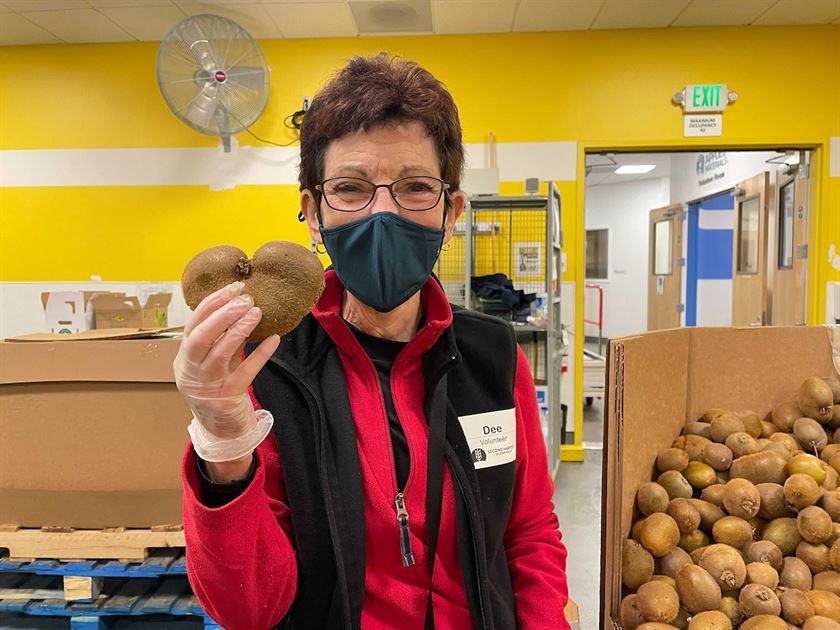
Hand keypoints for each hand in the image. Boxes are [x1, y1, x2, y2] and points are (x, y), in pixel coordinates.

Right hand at [174, 281, 280, 460]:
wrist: (221, 430)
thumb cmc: (218, 388)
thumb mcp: (217, 361)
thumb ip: (225, 338)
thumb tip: (243, 307)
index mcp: (184, 357)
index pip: (193, 324)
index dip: (213, 304)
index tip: (233, 287)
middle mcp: (190, 371)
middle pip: (200, 337)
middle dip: (223, 314)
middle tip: (246, 299)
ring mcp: (206, 386)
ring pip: (219, 354)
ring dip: (238, 330)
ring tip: (256, 313)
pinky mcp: (226, 399)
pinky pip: (245, 373)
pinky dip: (260, 354)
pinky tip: (273, 340)